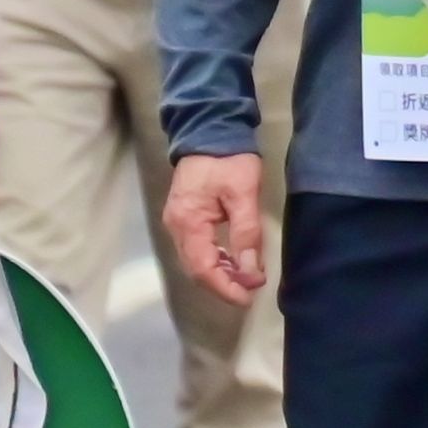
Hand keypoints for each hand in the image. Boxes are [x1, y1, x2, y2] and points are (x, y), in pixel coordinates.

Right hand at [164, 152, 270, 302]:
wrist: (210, 131)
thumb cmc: (229, 160)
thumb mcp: (244, 194)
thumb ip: (246, 233)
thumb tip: (249, 271)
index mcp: (188, 222)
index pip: (203, 268)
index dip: (225, 287)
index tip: (248, 296)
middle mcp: (176, 226)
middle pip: (195, 268)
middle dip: (223, 284)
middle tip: (251, 291)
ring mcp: (177, 222)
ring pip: (195, 260)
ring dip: (219, 274)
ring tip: (246, 280)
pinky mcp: (184, 217)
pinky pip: (196, 248)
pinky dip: (215, 259)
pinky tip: (233, 261)